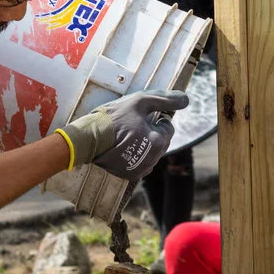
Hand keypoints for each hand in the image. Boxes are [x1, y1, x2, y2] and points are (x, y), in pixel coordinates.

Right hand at [62, 89, 185, 180]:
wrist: (88, 139)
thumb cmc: (115, 118)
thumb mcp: (140, 101)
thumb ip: (165, 99)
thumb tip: (185, 99)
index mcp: (159, 142)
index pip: (167, 127)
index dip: (155, 118)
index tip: (141, 115)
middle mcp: (153, 159)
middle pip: (160, 141)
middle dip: (151, 132)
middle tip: (132, 124)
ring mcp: (141, 169)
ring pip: (150, 153)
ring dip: (144, 144)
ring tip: (125, 135)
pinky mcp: (129, 175)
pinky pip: (139, 163)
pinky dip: (134, 155)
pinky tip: (121, 147)